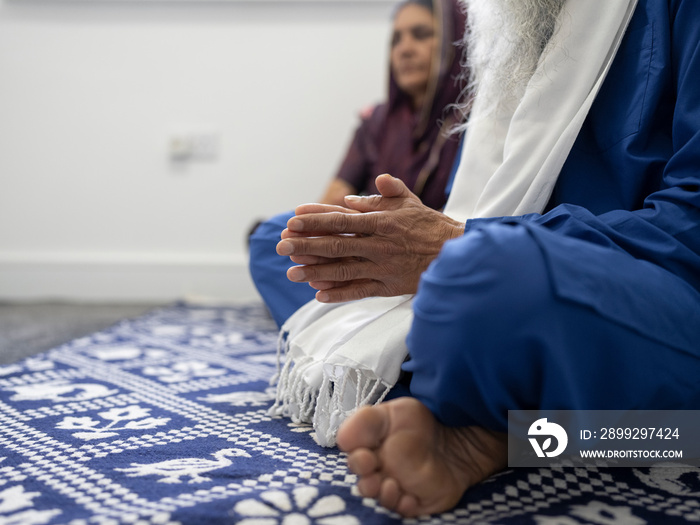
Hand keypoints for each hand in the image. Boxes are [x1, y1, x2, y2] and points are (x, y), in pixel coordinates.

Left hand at [276, 174, 464, 302]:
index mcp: (382, 222)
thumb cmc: (431, 226)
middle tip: (280, 246)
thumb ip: (386, 192)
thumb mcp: (410, 201)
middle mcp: (379, 245)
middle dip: (305, 245)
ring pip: (343, 270)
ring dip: (315, 271)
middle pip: (335, 245)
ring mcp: (382, 268)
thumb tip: (355, 195)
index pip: (341, 220)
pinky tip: (318, 295)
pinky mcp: (388, 287)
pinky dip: (339, 294)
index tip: (292, 220)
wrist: (457, 254)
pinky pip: (360, 291)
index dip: (315, 220)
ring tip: (291, 273)